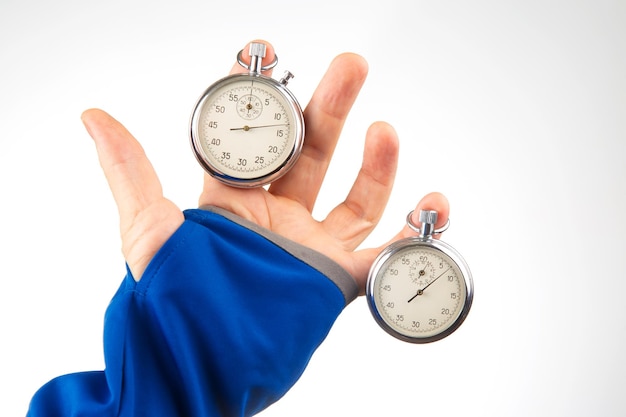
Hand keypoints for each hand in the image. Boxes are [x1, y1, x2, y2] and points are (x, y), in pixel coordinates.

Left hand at [82, 39, 448, 292]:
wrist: (204, 369)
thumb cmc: (173, 304)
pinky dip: (416, 231)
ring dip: (375, 160)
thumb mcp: (148, 230)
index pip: (253, 137)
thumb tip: (94, 116)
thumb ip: (129, 170)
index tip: (264, 55)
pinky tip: (434, 202)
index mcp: (233, 203)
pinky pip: (387, 252)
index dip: (258, 96)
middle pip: (312, 153)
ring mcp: (311, 249)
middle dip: (330, 105)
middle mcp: (276, 221)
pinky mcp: (338, 280)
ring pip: (354, 196)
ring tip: (383, 129)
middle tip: (350, 65)